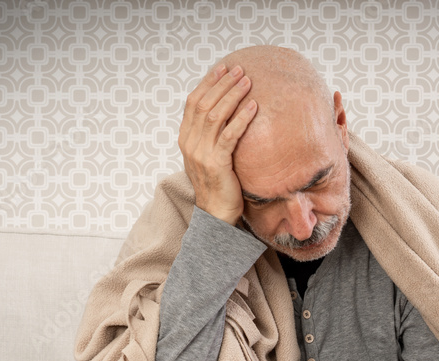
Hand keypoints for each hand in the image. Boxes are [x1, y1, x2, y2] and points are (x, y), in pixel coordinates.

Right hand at [178, 63, 257, 224]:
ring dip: (233, 96)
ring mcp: (201, 153)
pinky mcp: (217, 164)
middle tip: (240, 70)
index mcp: (185, 138)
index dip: (208, 83)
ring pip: (215, 116)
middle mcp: (190, 143)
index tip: (222, 68)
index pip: (193, 102)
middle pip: (204, 104)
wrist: (215, 214)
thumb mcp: (209, 154)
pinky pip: (229, 136)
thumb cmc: (218, 183)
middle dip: (222, 84)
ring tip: (248, 82)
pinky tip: (253, 107)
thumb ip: (210, 135)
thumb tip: (224, 111)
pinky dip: (241, 118)